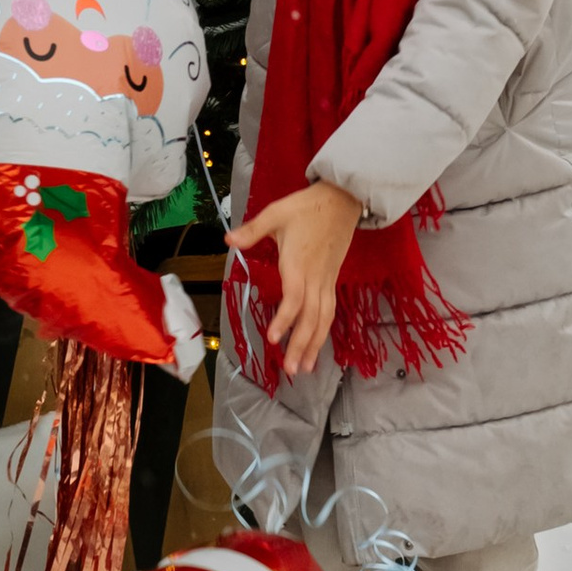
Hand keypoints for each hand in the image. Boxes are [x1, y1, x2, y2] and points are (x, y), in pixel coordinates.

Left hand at [227, 180, 362, 379]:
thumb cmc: (307, 207)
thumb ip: (252, 230)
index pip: (293, 299)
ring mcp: (327, 280)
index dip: (285, 321)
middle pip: (311, 317)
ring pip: (323, 318)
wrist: (343, 199)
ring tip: (305, 368)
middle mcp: (315, 278)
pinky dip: (323, 330)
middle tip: (291, 370)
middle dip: (300, 344)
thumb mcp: (276, 212)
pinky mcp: (333, 280)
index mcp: (298, 264)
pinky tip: (317, 343)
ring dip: (314, 344)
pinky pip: (329, 310)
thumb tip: (227, 240)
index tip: (273, 339)